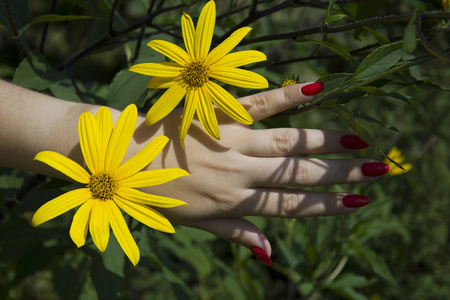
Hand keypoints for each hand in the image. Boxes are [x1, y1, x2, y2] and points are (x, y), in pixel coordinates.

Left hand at [130, 82, 387, 260]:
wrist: (121, 158)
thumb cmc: (157, 193)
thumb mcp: (195, 223)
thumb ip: (234, 232)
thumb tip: (269, 251)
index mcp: (234, 201)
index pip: (290, 206)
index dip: (327, 205)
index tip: (358, 201)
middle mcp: (240, 173)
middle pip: (298, 174)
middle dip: (340, 173)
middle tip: (376, 169)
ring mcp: (232, 141)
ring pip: (287, 142)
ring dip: (326, 140)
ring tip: (358, 140)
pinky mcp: (221, 114)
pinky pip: (259, 104)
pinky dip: (289, 96)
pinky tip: (317, 88)